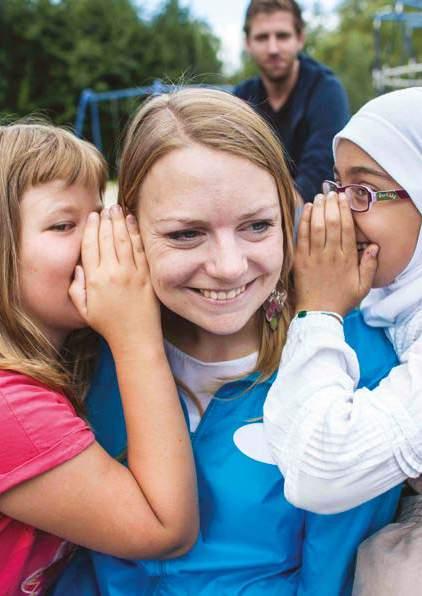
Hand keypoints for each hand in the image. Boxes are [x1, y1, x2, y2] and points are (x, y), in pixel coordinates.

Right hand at [69, 205, 161, 349]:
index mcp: (94, 280)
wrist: (135, 339)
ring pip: (124, 240)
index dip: (92, 228)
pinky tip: (133, 222)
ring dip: (120, 221)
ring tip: (118, 208)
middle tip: (107, 206)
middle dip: (106, 219)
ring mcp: (131, 273)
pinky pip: (140, 250)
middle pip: (107, 238)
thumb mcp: (83, 310)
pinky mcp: (147, 276)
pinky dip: (136, 234)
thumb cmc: (108, 326)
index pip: (91, 246)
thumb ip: (75, 288)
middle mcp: (112, 273)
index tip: (93, 216)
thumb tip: (77, 267)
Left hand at [294, 192, 378, 316]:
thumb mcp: (362, 286)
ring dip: (318, 209)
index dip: (344, 210)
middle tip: (330, 192)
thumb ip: (369, 266)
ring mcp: (313, 257)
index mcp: (346, 260)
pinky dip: (304, 221)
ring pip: (316, 227)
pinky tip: (306, 209)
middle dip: (330, 205)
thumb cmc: (340, 300)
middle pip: (331, 223)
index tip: (343, 198)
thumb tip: (373, 246)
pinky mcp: (299, 261)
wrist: (318, 315)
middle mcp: (330, 255)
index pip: (346, 229)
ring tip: (319, 197)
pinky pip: (301, 237)